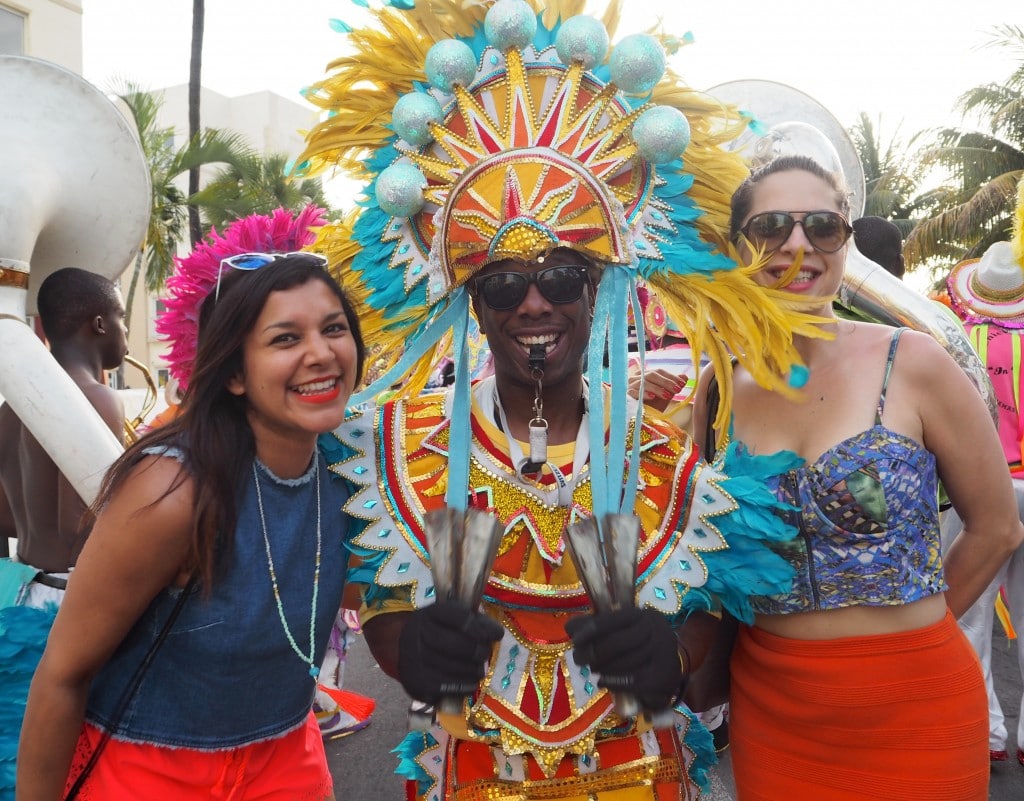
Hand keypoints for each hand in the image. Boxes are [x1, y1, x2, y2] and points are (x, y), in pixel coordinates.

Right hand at [397, 601, 503, 704]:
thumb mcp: (451, 618)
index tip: (496, 634)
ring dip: (473, 670)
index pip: (459, 617)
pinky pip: (446, 687)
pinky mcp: (417, 681)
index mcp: (429, 613)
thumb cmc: (438, 630)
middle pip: (454, 644)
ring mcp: (415, 659)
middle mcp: (418, 633)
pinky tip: (470, 682)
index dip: (481, 627)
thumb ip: (474, 621)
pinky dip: (464, 685)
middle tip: (486, 653)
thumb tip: (497, 633)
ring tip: (480, 669)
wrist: (405, 649)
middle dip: (477, 650)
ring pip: (452, 667)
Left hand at [565, 607, 683, 710]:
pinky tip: (603, 682)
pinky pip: (632, 682)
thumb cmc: (641, 641)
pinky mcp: (662, 677)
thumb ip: (597, 625)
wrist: (673, 662)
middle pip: (615, 643)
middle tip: (578, 659)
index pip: (610, 620)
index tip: (575, 640)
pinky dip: (613, 682)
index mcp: (642, 614)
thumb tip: (569, 627)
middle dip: (592, 652)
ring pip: (623, 663)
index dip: (588, 630)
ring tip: (591, 669)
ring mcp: (661, 654)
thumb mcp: (624, 627)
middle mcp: (655, 631)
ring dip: (602, 668)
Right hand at [627, 368, 686, 411]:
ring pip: (644, 382)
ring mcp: (629, 385)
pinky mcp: (625, 395)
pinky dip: (644, 394)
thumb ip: (673, 386)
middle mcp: (636, 378)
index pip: (659, 371)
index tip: (682, 383)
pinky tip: (652, 397)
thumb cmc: (651, 406)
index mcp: (645, 375)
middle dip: (666, 382)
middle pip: (652, 375)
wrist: (639, 420)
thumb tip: (685, 377)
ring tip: (668, 395)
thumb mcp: (664, 396)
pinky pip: (634, 391)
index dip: (671, 377)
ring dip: (658, 389)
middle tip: (677, 389)